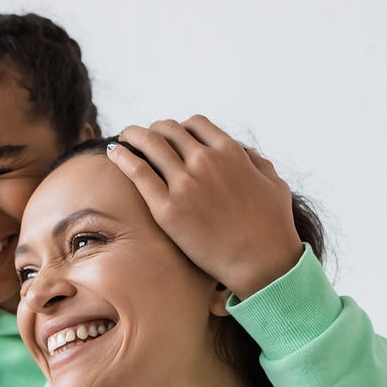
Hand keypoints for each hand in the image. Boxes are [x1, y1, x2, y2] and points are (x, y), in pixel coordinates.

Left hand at [108, 115, 302, 299]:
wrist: (261, 262)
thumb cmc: (272, 227)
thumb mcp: (273, 183)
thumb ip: (257, 163)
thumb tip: (245, 153)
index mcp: (230, 151)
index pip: (194, 124)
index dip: (179, 127)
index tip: (171, 135)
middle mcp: (205, 160)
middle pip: (168, 130)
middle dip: (154, 130)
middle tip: (142, 136)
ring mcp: (185, 183)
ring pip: (149, 144)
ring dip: (134, 136)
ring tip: (124, 139)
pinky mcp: (167, 208)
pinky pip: (137, 171)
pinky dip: (122, 157)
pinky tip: (113, 153)